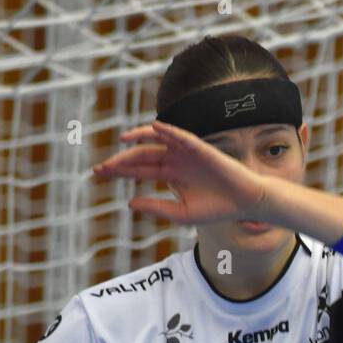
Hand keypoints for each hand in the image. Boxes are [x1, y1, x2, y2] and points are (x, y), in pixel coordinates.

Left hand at [93, 121, 270, 224]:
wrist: (244, 203)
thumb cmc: (216, 209)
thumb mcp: (180, 213)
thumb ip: (155, 207)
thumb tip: (129, 203)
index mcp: (169, 174)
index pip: (139, 168)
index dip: (118, 169)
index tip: (98, 172)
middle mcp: (174, 160)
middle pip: (141, 155)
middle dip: (121, 160)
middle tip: (102, 167)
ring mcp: (185, 152)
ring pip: (156, 140)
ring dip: (139, 138)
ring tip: (122, 141)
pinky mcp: (200, 147)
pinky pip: (180, 136)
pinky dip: (168, 131)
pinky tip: (153, 129)